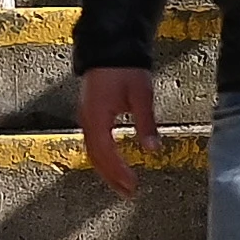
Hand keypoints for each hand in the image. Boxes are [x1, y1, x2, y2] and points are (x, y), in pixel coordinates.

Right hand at [77, 64, 164, 194]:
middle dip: (111, 177)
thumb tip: (153, 149)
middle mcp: (87, 119)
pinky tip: (114, 163)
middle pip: (96, 157)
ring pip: (93, 151)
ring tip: (122, 185)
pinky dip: (103, 157)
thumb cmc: (125, 68)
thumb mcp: (141, 94)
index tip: (133, 185)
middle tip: (128, 193)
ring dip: (107, 170)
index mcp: (96, 116)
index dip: (118, 172)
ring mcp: (85, 117)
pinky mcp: (89, 114)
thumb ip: (146, 123)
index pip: (105, 153)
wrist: (110, 46)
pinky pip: (93, 142)